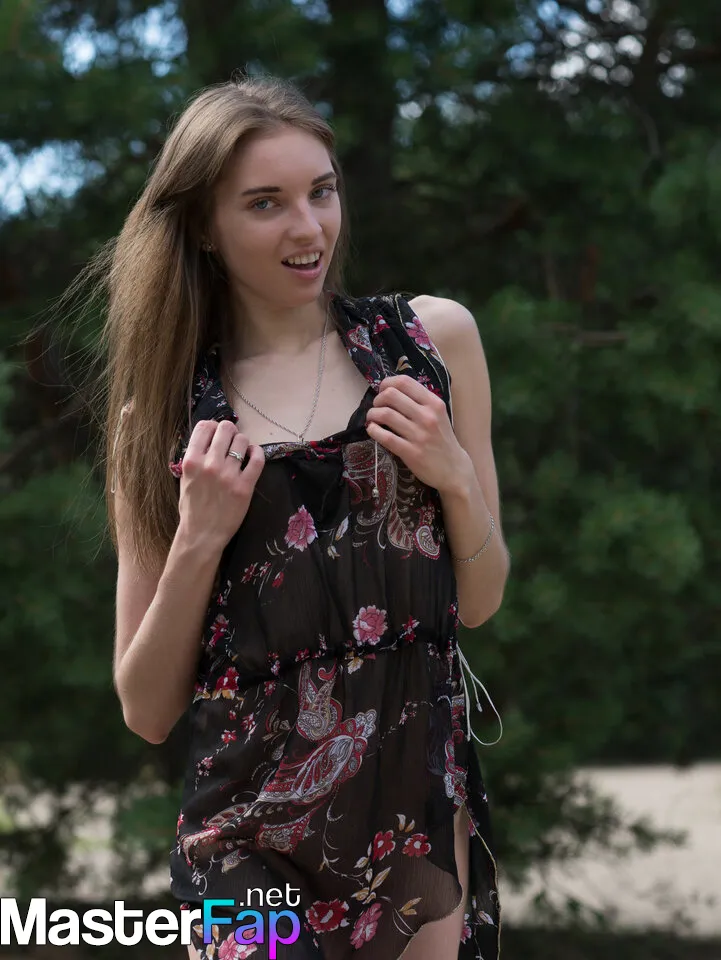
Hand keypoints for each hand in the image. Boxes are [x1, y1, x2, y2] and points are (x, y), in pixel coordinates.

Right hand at [178, 420, 264, 552]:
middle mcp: (209, 464)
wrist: (202, 535)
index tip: (216, 433)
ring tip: (241, 450)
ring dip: (243, 442)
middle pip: (226, 429)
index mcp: (191, 461)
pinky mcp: (245, 486)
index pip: (204, 427)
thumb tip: (208, 440)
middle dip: (230, 431)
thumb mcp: (184, 479)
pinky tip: (253, 454)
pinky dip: (257, 452)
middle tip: (231, 440)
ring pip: (242, 440)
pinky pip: (257, 459)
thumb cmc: (192, 508)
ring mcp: (228, 475)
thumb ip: (194, 459)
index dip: (212, 426)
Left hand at [365, 375, 469, 493]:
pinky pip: (385, 437)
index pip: (405, 382)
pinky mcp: (411, 452)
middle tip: (377, 406)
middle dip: (378, 398)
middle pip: (391, 395)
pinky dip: (373, 430)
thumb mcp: (438, 415)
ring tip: (372, 418)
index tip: (382, 390)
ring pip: (386, 414)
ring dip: (373, 414)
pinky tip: (372, 430)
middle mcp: (427, 416)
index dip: (387, 383)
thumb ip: (420, 402)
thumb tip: (392, 390)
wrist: (454, 469)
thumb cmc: (442, 440)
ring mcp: (419, 435)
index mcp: (434, 403)